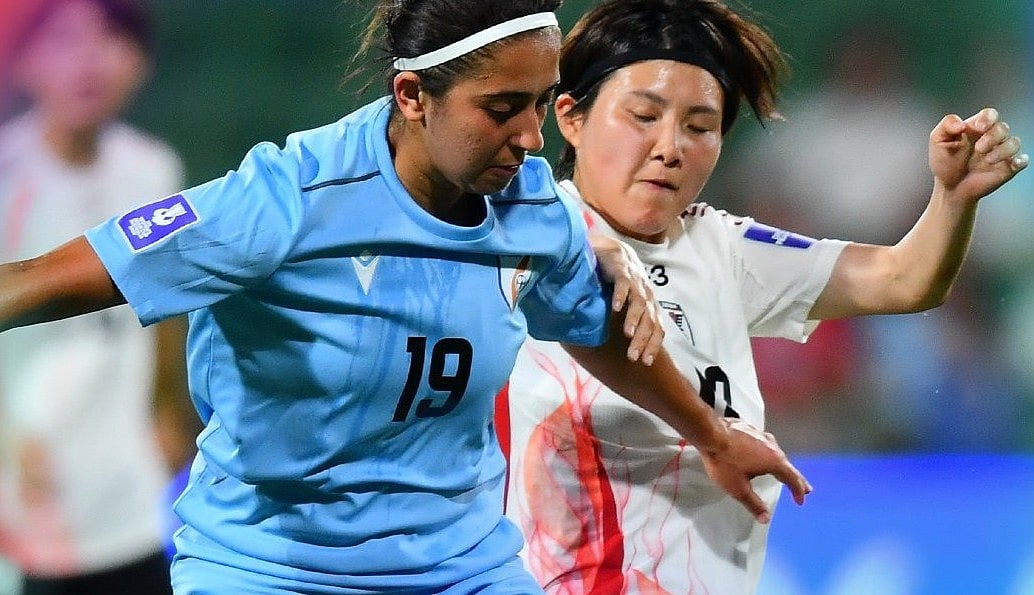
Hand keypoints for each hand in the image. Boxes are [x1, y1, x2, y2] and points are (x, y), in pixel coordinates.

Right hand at [589, 233, 663, 363]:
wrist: (613, 250)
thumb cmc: (620, 280)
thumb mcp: (627, 303)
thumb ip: (628, 320)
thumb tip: (624, 346)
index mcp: (649, 305)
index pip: (657, 328)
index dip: (653, 345)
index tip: (645, 363)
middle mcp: (646, 295)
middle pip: (649, 320)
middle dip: (643, 340)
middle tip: (633, 357)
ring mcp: (635, 281)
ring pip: (639, 303)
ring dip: (634, 320)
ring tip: (628, 335)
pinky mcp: (623, 269)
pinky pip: (624, 283)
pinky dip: (621, 295)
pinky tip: (616, 307)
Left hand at [699, 419, 811, 522]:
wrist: (709, 433)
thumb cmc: (724, 461)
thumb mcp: (738, 488)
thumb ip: (753, 504)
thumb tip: (765, 518)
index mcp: (774, 461)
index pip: (792, 479)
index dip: (798, 491)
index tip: (800, 501)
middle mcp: (772, 446)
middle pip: (787, 465)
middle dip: (795, 479)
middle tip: (805, 488)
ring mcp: (761, 435)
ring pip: (776, 453)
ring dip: (781, 465)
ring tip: (783, 473)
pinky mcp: (750, 430)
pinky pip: (764, 445)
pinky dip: (768, 454)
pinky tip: (762, 455)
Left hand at [929, 107, 1027, 203]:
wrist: (950, 188)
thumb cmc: (944, 163)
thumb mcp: (937, 141)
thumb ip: (946, 125)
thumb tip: (961, 123)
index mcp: (976, 129)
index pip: (990, 114)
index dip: (988, 118)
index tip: (979, 127)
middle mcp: (991, 138)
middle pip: (1003, 127)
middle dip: (993, 137)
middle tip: (979, 149)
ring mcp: (1000, 153)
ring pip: (1014, 143)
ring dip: (1003, 150)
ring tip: (987, 160)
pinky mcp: (1007, 168)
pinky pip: (1022, 160)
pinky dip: (1020, 160)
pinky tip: (1012, 163)